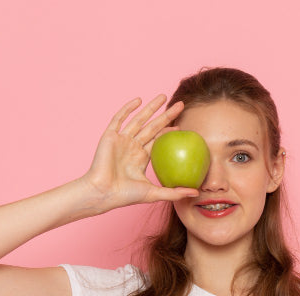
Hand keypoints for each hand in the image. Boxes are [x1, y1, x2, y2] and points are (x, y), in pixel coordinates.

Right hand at [80, 94, 198, 211]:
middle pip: (152, 126)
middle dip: (166, 115)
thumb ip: (174, 193)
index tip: (181, 126)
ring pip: (139, 119)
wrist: (102, 192)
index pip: (158, 140)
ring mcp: (121, 140)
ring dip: (150, 107)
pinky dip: (127, 109)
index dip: (168, 132)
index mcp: (140, 158)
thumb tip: (197, 193)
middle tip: (180, 105)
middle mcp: (132, 146)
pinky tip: (139, 100)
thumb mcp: (153, 193)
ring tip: (163, 96)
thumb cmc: (125, 196)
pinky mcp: (110, 136)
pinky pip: (119, 119)